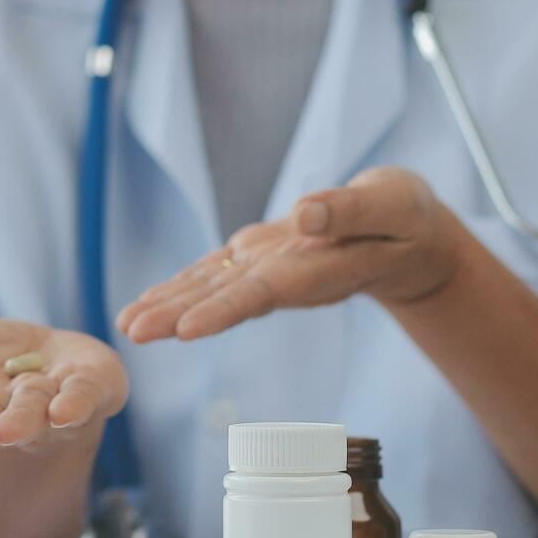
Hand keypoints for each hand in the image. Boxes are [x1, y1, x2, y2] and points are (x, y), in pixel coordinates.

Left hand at [116, 166, 462, 342]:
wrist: (410, 239)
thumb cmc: (407, 220)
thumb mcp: (393, 206)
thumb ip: (352, 211)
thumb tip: (305, 215)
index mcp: (317, 271)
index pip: (263, 294)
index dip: (223, 310)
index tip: (186, 330)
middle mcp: (287, 278)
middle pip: (226, 300)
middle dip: (178, 316)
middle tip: (132, 332)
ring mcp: (272, 271)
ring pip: (215, 290)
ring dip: (171, 306)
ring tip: (128, 324)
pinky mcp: (265, 259)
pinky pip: (219, 275)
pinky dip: (184, 286)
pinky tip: (152, 299)